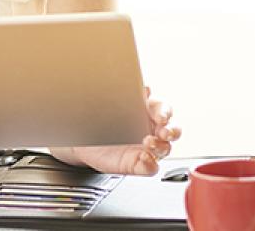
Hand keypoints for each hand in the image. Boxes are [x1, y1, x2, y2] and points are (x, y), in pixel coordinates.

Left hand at [53, 87, 181, 174]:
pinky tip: (143, 158)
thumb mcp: (110, 102)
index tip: (162, 116)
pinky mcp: (138, 164)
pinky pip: (151, 168)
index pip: (164, 110)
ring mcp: (147, 148)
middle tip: (163, 131)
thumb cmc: (99, 117)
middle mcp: (151, 130)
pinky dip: (150, 164)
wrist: (81, 138)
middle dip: (171, 130)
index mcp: (148, 111)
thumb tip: (145, 88)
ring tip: (148, 142)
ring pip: (165, 149)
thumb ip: (129, 96)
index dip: (165, 112)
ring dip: (160, 146)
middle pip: (173, 130)